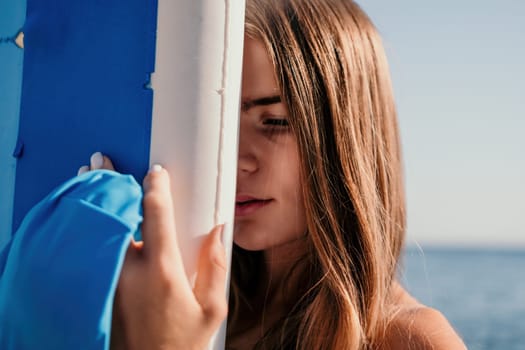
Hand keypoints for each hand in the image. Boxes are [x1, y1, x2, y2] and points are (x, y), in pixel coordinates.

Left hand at [78, 152, 227, 349]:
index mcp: (162, 271)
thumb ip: (216, 267)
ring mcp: (108, 280)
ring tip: (85, 176)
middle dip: (107, 184)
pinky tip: (84, 214)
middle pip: (116, 216)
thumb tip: (219, 232)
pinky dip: (88, 227)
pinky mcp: (99, 291)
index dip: (155, 187)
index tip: (155, 171)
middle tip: (98, 160)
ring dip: (92, 202)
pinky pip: (92, 250)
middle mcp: (129, 271)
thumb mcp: (212, 310)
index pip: (156, 216)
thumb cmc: (181, 343)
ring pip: (99, 231)